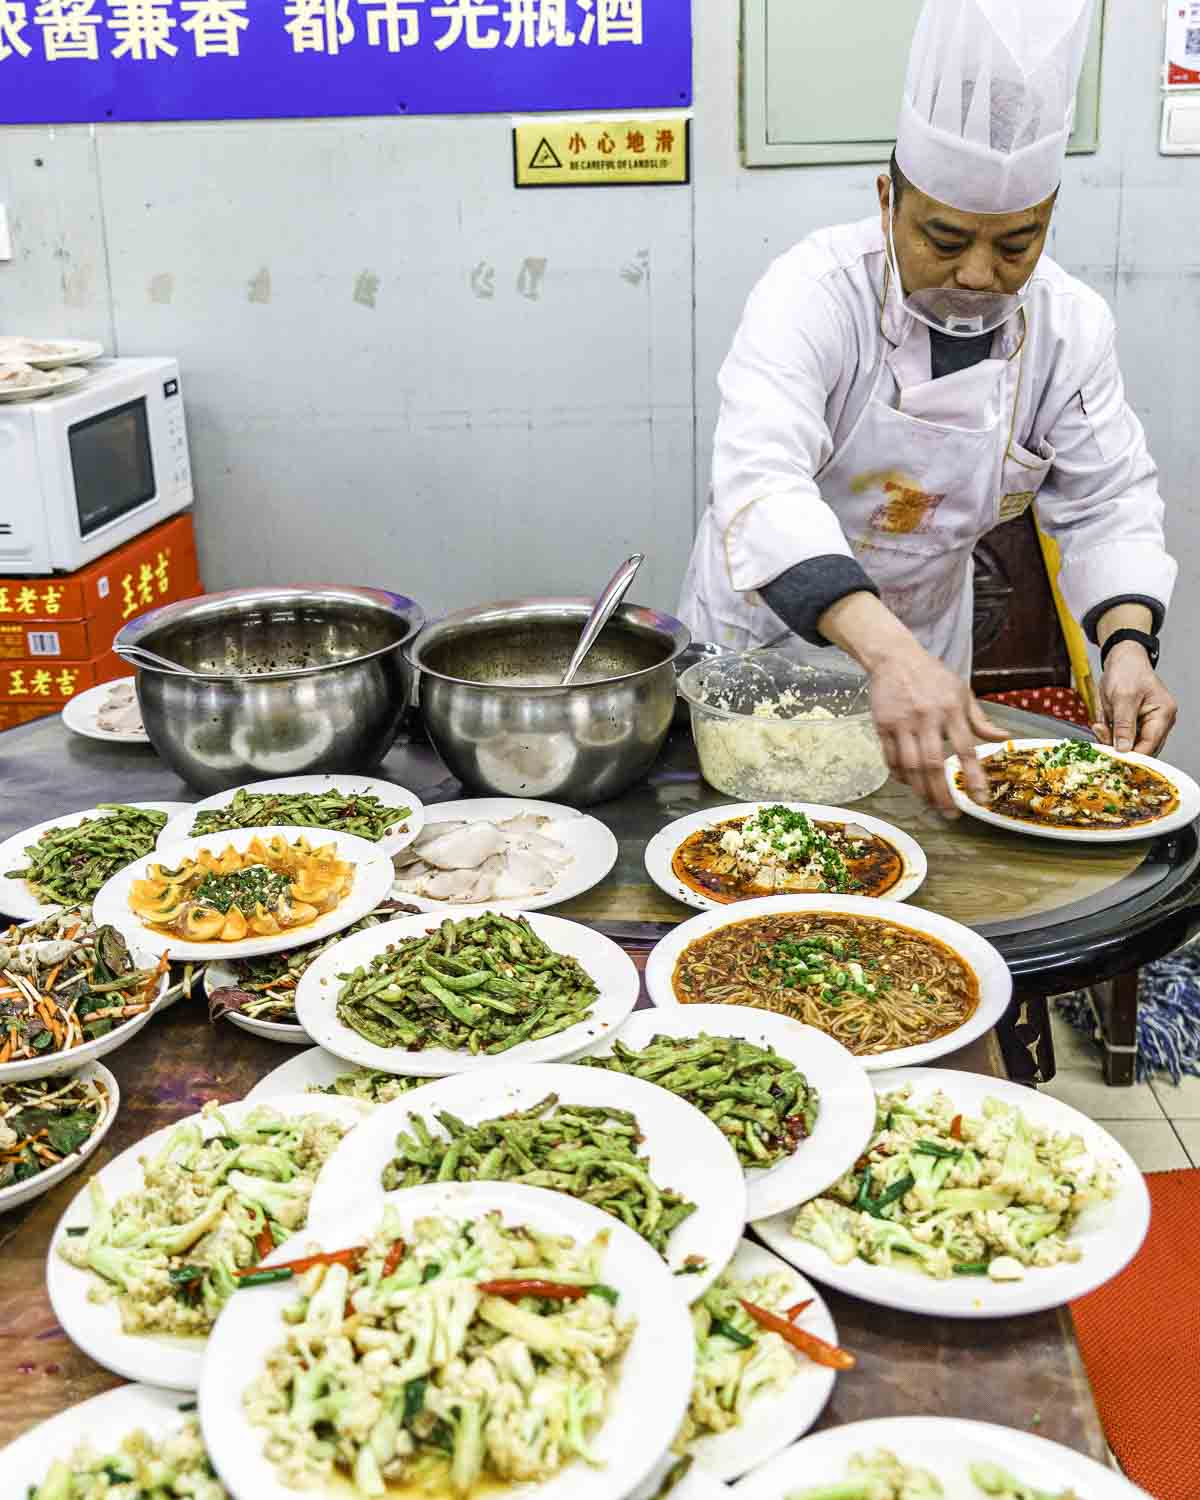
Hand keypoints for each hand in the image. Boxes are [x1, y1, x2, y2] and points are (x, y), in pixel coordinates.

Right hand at [869, 641, 1007, 811]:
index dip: (973, 776)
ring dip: (920, 789)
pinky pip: (890, 758)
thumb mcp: (962, 692)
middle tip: (951, 814)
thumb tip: (1004, 738)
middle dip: (942, 793)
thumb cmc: (932, 676)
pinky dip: (899, 775)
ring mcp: (902, 723)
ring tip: (931, 804)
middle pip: (934, 764)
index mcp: (952, 710)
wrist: (895, 658)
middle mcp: (927, 718)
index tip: (980, 798)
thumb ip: (980, 719)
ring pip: (910, 766)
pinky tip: (909, 784)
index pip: (966, 749)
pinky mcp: (883, 725)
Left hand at [1094, 642, 1176, 754]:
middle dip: (1118, 744)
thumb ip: (1123, 724)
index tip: (1113, 757)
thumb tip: (1124, 748)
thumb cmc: (1127, 671)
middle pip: (1140, 747)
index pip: (1150, 744)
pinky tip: (1101, 722)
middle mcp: (1159, 721)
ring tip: (1100, 724)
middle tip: (1100, 733)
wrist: (1122, 659)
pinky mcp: (1135, 724)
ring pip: (1129, 744)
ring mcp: (1147, 723)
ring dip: (1111, 738)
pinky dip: (1109, 733)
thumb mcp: (1122, 697)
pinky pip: (1121, 737)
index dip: (1132, 754)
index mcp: (1163, 713)